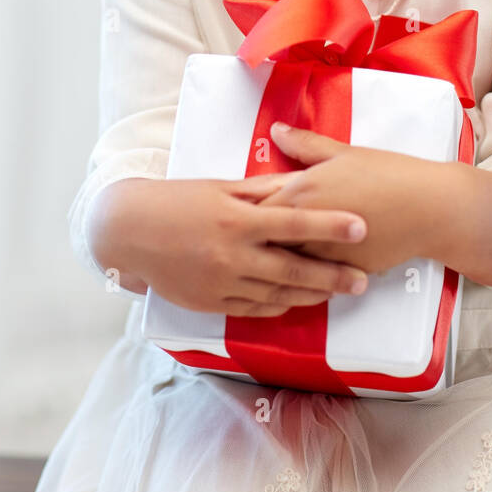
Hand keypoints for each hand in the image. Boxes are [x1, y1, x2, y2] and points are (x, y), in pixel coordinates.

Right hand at [95, 175, 371, 316]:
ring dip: (310, 296)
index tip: (362, 227)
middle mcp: (233, 255)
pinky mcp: (210, 303)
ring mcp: (222, 283)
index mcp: (237, 219)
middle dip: (333, 277)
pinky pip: (253, 309)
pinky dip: (278, 306)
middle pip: (294, 270)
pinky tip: (296, 302)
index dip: (331, 225)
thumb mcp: (219, 187)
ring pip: (277, 296)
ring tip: (336, 292)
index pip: (295, 223)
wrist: (129, 231)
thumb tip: (297, 182)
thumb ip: (260, 190)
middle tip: (362, 280)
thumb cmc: (177, 201)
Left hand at [254, 122, 437, 274]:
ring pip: (284, 263)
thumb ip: (304, 144)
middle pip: (263, 240)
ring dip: (276, 259)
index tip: (235, 212)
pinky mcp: (341, 273)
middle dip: (254, 239)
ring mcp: (323, 254)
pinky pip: (312, 276)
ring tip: (265, 258)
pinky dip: (303, 273)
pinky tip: (300, 270)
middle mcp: (305, 228)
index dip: (242, 211)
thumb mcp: (343, 152)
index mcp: (299, 193)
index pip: (253, 209)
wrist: (429, 208)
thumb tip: (275, 130)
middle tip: (244, 238)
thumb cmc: (387, 173)